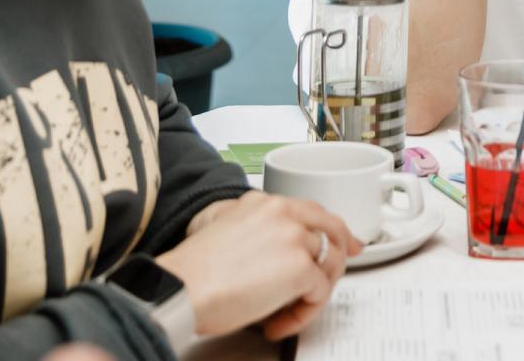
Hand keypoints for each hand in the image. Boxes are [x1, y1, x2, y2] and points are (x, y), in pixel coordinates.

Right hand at [155, 190, 360, 340]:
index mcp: (263, 203)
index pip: (311, 211)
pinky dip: (303, 314)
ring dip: (314, 293)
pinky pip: (319, 293)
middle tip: (333, 278)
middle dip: (339, 256)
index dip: (332, 230)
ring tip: (289, 312)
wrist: (179, 289)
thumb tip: (272, 251)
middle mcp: (283, 213)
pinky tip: (279, 322)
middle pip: (331, 231)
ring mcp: (295, 238)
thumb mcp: (221, 229)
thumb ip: (254, 230)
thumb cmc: (191, 272)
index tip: (344, 242)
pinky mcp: (300, 268)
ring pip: (330, 264)